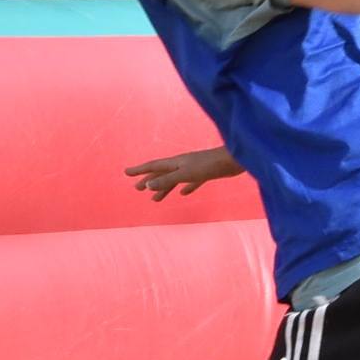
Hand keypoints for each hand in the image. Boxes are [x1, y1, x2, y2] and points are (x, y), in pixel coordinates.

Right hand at [125, 147, 240, 199]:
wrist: (234, 160)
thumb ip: (168, 180)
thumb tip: (147, 184)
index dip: (139, 170)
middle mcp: (182, 164)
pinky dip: (184, 187)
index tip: (125, 172)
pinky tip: (184, 192)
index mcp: (176, 162)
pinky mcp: (206, 173)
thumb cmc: (210, 165)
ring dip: (164, 188)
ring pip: (174, 179)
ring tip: (155, 199)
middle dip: (148, 180)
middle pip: (162, 173)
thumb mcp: (186, 174)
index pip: (153, 166)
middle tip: (137, 188)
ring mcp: (194, 168)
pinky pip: (191, 181)